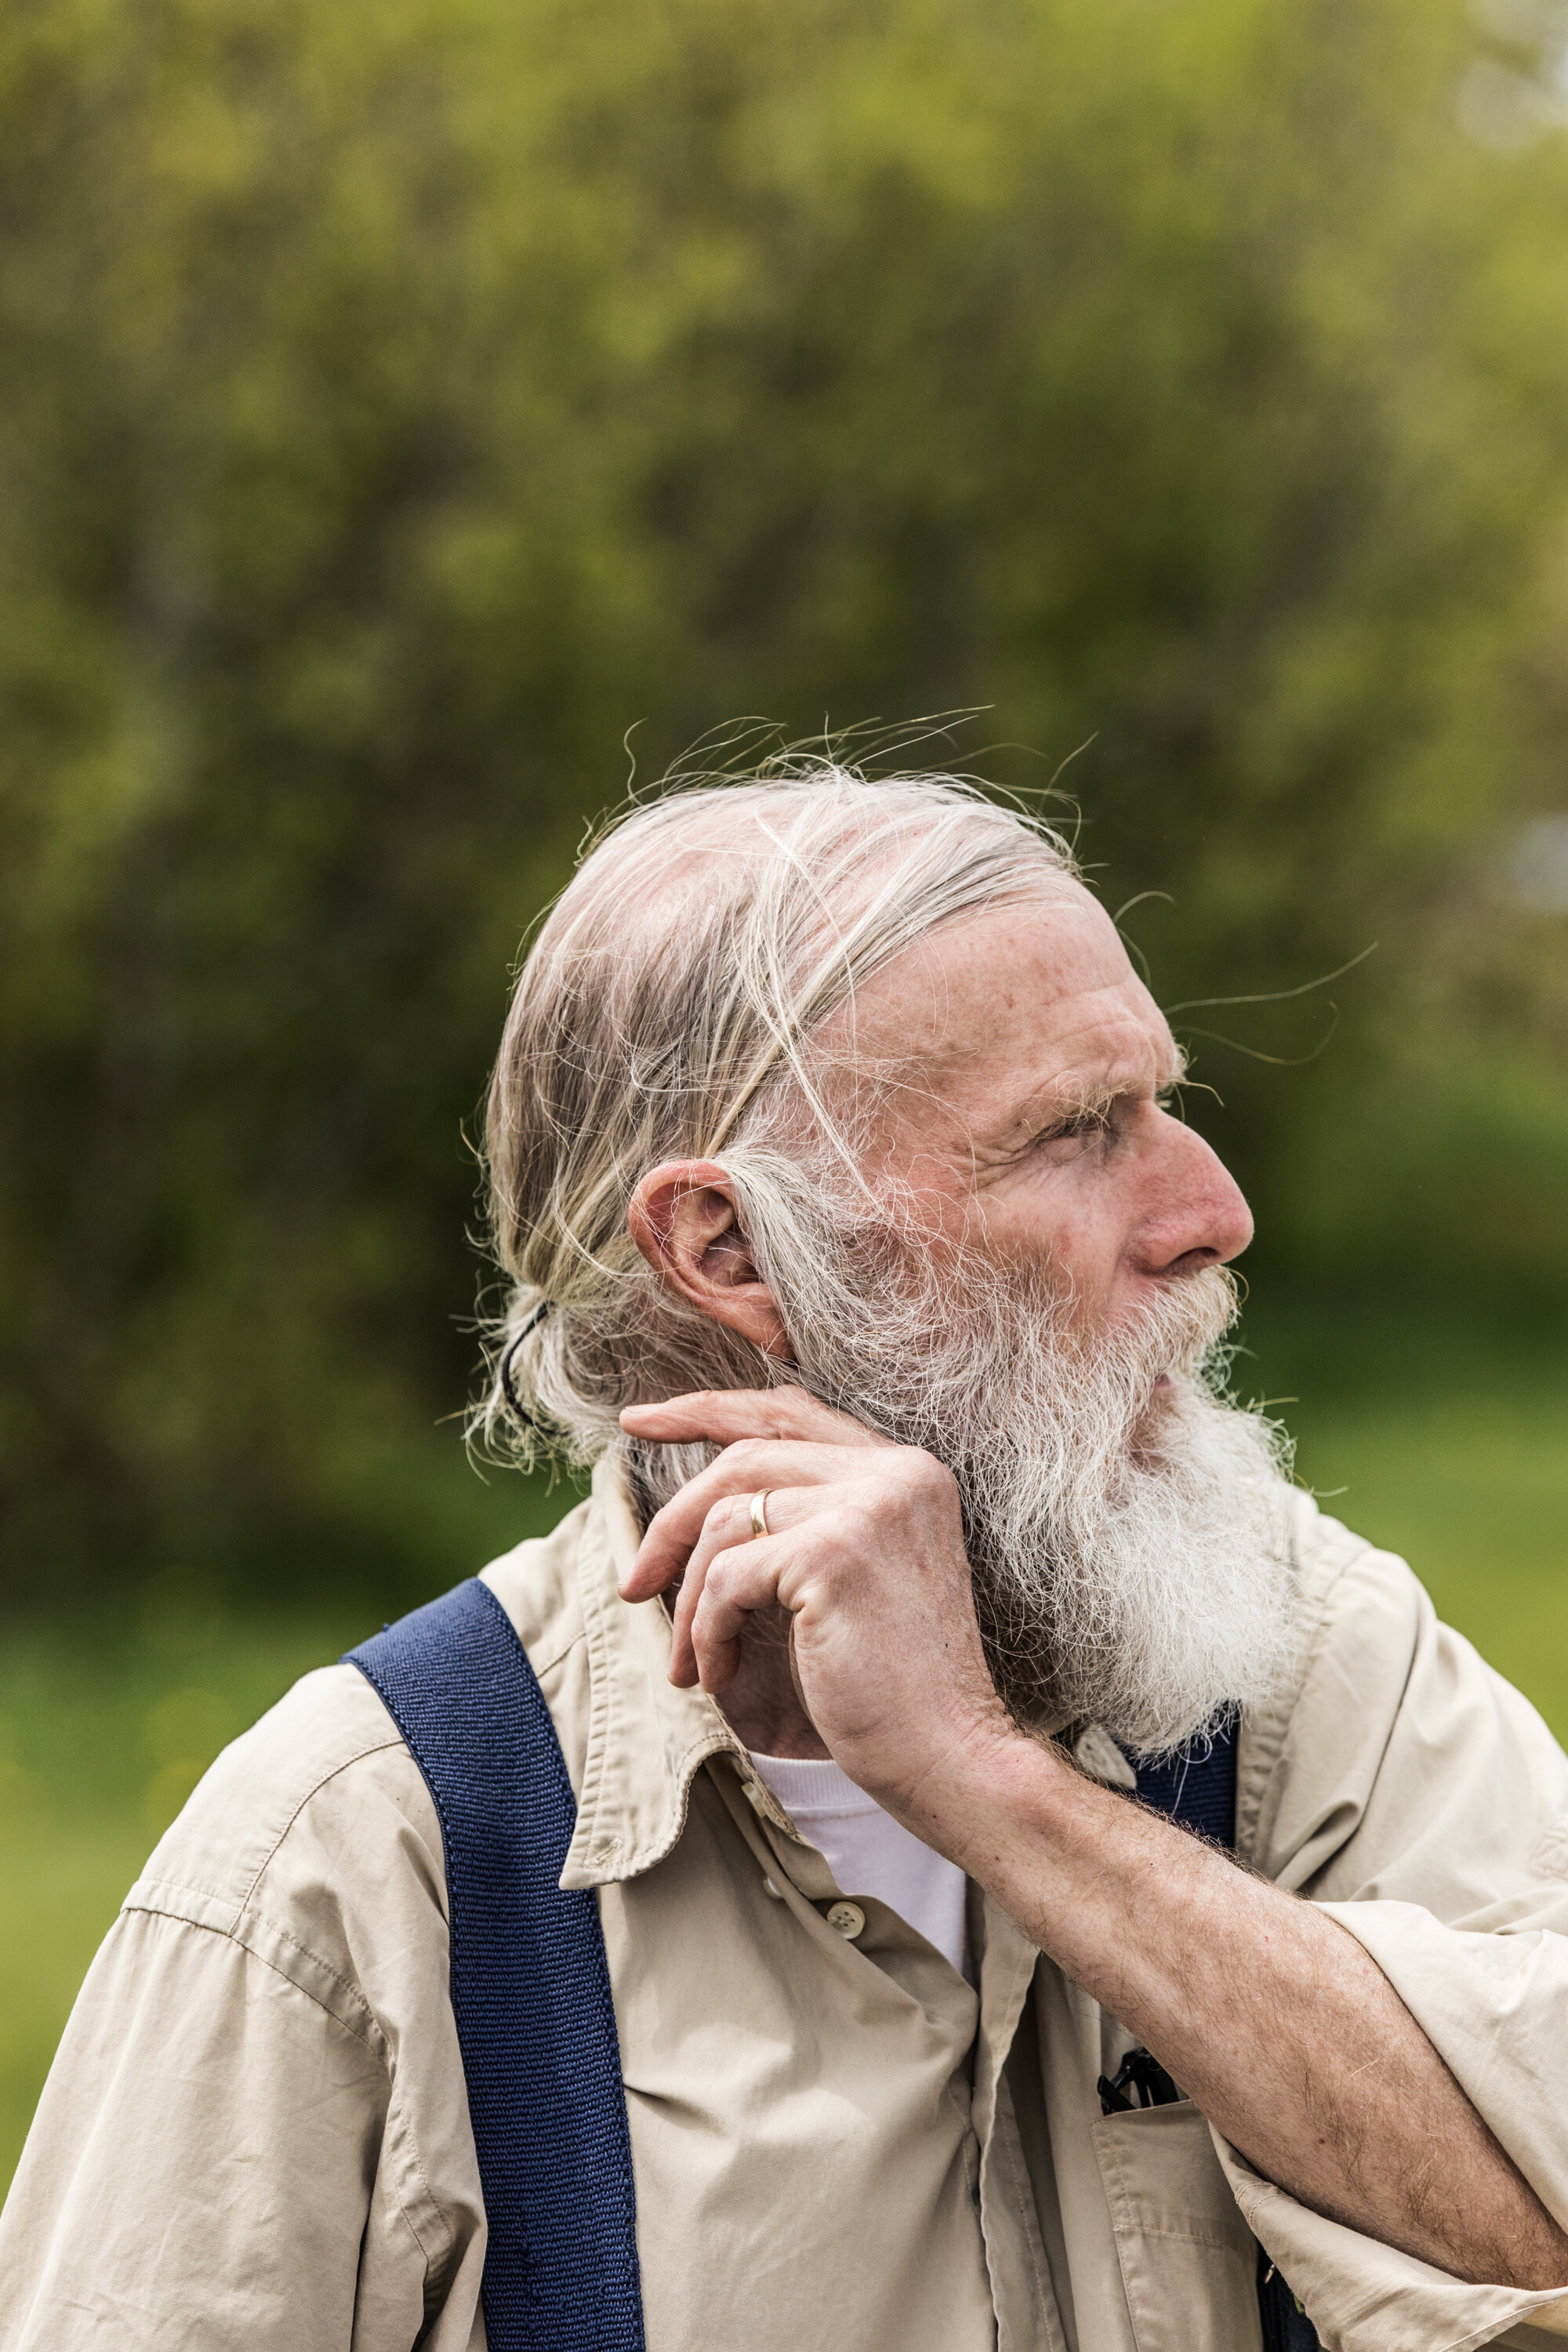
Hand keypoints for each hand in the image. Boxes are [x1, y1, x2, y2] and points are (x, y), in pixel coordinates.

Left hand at [618, 1387, 1017, 1824]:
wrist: (954, 1758)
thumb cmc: (894, 1688)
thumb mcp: (847, 1582)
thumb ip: (800, 1526)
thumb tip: (693, 1512)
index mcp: (906, 1472)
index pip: (790, 1415)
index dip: (708, 1410)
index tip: (640, 1421)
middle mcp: (895, 1472)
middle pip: (744, 1459)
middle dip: (672, 1520)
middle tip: (633, 1581)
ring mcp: (868, 1506)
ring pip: (726, 1521)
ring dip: (689, 1599)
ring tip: (689, 1661)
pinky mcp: (834, 1553)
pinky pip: (727, 1577)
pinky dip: (706, 1630)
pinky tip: (715, 1676)